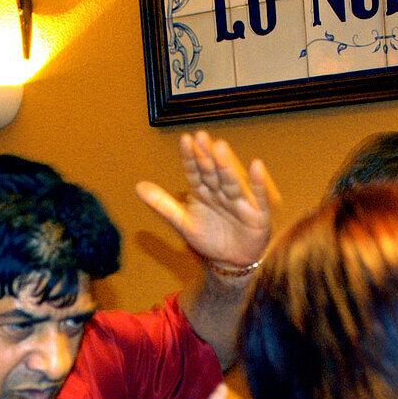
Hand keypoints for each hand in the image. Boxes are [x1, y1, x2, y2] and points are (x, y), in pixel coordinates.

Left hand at [137, 131, 278, 269]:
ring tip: (220, 147)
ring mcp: (239, 201)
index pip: (194, 172)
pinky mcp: (257, 213)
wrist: (232, 261)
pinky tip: (256, 165)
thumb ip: (162, 204)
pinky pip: (259, 197)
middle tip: (201, 136)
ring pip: (232, 182)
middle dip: (207, 156)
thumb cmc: (210, 238)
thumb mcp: (183, 222)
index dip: (190, 157)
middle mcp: (221, 192)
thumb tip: (138, 186)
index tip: (185, 140)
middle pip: (213, 173)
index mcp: (203, 191)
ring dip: (226, 166)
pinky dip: (258, 183)